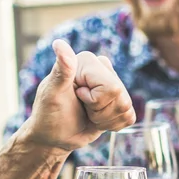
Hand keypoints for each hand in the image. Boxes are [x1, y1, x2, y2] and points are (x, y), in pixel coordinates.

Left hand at [17, 39, 135, 152]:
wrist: (53, 135)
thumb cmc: (49, 114)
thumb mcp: (52, 94)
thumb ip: (61, 70)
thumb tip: (59, 43)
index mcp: (87, 61)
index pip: (112, 88)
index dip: (95, 102)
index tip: (77, 98)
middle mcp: (102, 68)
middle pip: (122, 99)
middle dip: (100, 113)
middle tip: (82, 109)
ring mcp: (112, 84)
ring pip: (126, 108)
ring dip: (105, 119)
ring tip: (87, 115)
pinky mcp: (118, 100)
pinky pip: (129, 116)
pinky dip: (112, 125)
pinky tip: (96, 120)